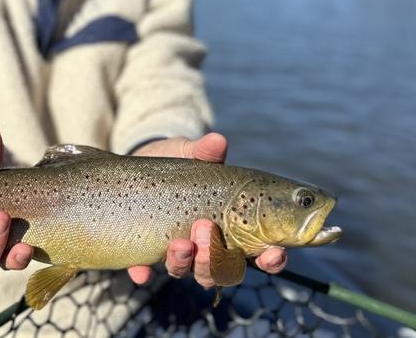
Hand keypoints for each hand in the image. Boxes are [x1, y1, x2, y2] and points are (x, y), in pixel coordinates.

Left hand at [127, 134, 286, 286]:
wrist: (141, 164)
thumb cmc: (177, 162)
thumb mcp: (191, 154)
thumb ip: (205, 153)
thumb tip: (217, 141)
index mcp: (233, 227)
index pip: (261, 254)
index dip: (271, 259)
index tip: (274, 252)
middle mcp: (208, 247)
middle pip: (222, 270)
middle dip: (216, 259)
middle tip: (205, 228)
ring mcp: (178, 253)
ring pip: (189, 272)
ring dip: (186, 263)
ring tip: (180, 243)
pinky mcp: (146, 252)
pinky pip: (146, 273)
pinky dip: (144, 275)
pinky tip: (141, 272)